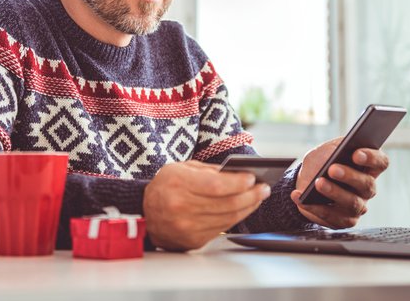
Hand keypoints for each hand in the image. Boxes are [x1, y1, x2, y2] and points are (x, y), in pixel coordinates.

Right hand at [143, 160, 270, 250]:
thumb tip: (239, 174)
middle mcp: (181, 207)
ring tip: (257, 197)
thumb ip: (209, 170)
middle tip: (263, 188)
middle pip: (227, 203)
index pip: (216, 185)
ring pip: (228, 218)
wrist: (145, 214)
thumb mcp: (181, 168)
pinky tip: (244, 209)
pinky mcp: (193, 241)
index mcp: (177, 184)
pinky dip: (236, 218)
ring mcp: (187, 227)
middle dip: (250, 195)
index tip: (252, 178)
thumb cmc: (166, 186)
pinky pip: (222, 229)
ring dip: (248, 207)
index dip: (238, 182)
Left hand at [289, 138, 389, 228]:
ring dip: (334, 193)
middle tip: (332, 169)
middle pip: (367, 184)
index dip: (371, 158)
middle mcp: (367, 188)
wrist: (307, 180)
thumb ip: (333, 150)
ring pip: (352, 203)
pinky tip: (300, 197)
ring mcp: (358, 206)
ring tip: (318, 183)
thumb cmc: (322, 161)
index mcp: (368, 167)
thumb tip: (333, 156)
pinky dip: (314, 207)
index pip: (380, 162)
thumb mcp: (326, 149)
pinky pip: (331, 217)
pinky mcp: (343, 221)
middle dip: (349, 176)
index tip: (356, 154)